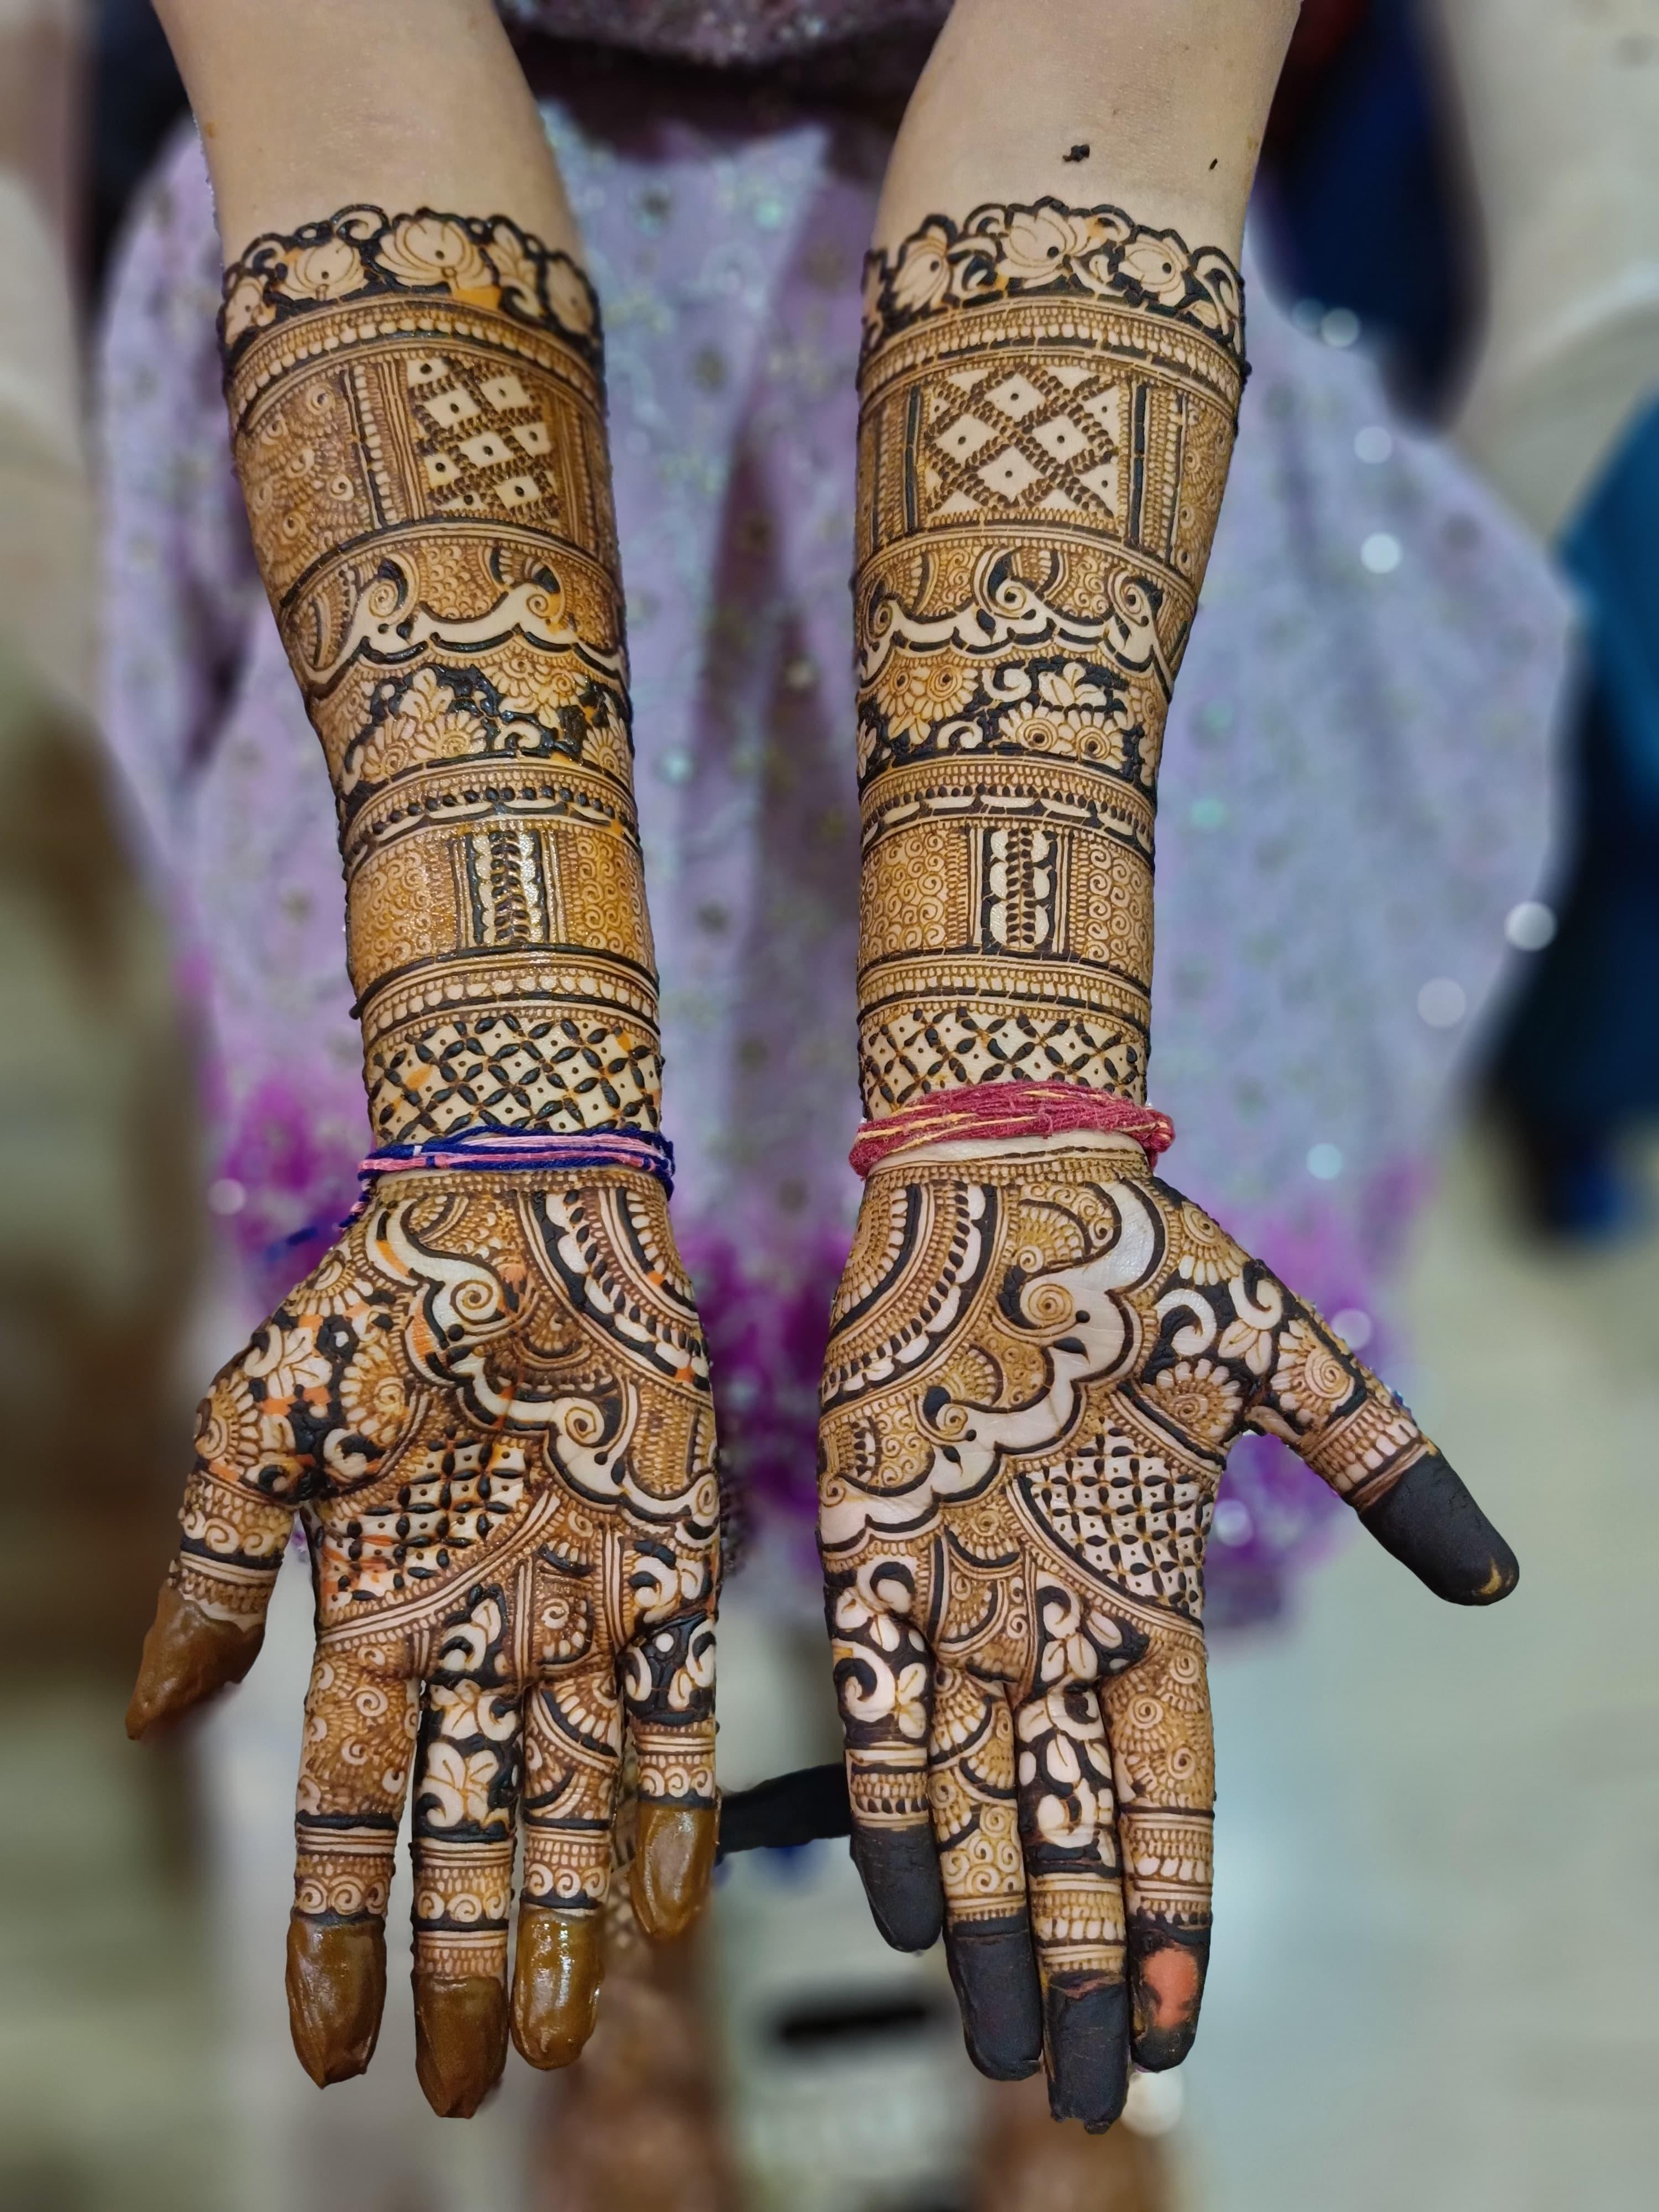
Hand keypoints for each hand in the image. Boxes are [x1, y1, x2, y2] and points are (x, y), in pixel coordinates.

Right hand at [129, 1169, 718, 2116]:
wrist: (515, 1213)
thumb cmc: (371, 1315)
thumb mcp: (258, 1447)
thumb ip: (212, 1580)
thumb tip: (148, 1722)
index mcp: (375, 1620)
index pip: (347, 1814)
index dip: (334, 1930)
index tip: (332, 2042)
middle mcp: (478, 1639)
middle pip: (466, 1837)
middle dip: (461, 1962)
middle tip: (462, 2090)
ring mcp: (576, 1612)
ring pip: (570, 1803)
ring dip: (561, 1921)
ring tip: (556, 2041)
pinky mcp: (668, 1569)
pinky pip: (676, 1714)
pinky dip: (669, 1809)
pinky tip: (662, 1910)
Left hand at [818, 1141, 1514, 2128]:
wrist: (1011, 1173)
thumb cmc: (1147, 1263)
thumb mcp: (1279, 1367)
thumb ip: (1379, 1465)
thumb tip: (1494, 1576)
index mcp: (1146, 1599)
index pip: (1164, 1793)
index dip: (1171, 1909)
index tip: (1174, 2023)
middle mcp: (1050, 1621)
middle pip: (1067, 1826)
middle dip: (1079, 1958)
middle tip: (1084, 2092)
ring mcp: (960, 1590)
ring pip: (973, 1791)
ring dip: (987, 1919)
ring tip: (1000, 2042)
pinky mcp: (875, 1541)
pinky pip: (878, 1694)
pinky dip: (890, 1797)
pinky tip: (901, 1897)